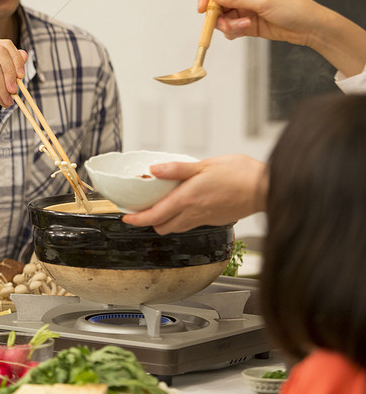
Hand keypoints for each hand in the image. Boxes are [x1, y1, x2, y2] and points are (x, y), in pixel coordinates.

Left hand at [121, 154, 266, 234]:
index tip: (126, 217)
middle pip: (161, 226)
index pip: (154, 216)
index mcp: (187, 199)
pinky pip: (190, 225)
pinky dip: (181, 220)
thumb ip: (177, 169)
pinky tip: (184, 206)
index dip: (136, 219)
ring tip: (160, 208)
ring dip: (164, 222)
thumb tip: (153, 169)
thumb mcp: (204, 165)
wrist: (266, 188)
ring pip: (176, 228)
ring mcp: (204, 219)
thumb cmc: (240, 174)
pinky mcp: (214, 220)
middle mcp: (193, 213)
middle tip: (142, 210)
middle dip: (149, 221)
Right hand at [199, 0, 324, 45]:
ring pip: (223, 19)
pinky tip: (246, 30)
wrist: (309, 27)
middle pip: (218, 6)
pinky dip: (234, 32)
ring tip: (245, 27)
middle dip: (219, 16)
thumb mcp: (262, 1)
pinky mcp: (248, 25)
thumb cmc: (292, 8)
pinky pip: (231, 29)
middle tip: (224, 24)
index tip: (202, 9)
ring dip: (229, 25)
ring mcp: (245, 11)